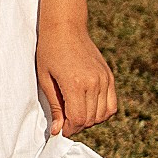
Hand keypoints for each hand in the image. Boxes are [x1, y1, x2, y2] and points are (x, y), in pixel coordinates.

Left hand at [36, 22, 116, 137]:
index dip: (69, 129)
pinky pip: (112, 104)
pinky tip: (90, 108)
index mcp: (75, 83)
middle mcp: (93, 82)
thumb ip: (55, 106)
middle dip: (77, 125)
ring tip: (76, 113)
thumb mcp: (46, 78)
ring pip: (103, 114)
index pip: (77, 119)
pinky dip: (103, 112)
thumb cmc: (50, 50)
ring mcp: (104, 79)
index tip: (61, 129)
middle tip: (65, 121)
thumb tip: (58, 130)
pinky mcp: (109, 76)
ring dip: (90, 120)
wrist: (65, 26)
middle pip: (90, 119)